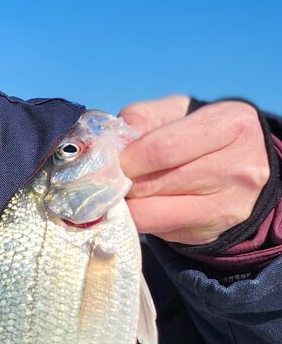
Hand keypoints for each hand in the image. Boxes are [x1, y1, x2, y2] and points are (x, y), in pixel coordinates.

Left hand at [118, 96, 269, 245]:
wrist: (241, 165)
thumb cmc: (196, 132)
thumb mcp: (175, 111)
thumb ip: (140, 118)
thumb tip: (107, 145)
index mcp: (232, 125)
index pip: (163, 149)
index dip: (127, 158)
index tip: (108, 161)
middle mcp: (239, 167)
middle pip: (154, 183)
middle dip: (120, 182)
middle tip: (102, 180)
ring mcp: (228, 205)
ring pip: (151, 212)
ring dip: (124, 203)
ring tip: (116, 192)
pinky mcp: (211, 231)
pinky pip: (157, 230)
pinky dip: (136, 219)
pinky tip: (135, 206)